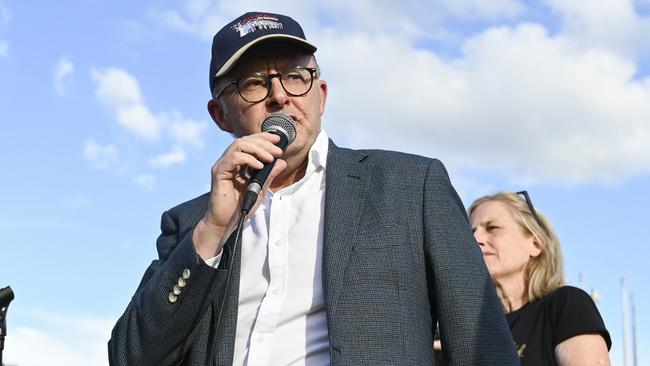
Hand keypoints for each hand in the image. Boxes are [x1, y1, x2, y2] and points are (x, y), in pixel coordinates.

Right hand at [193, 132, 286, 259]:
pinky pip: (233, 158)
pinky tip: (259, 166)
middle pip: (245, 140)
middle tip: (277, 151)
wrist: (227, 222)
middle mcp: (229, 161)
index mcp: (238, 163)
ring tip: (270, 158)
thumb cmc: (240, 207)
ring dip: (257, 149)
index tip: (278, 140)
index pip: (250, 143)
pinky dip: (248, 159)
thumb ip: (269, 174)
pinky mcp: (219, 172)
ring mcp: (223, 165)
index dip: (264, 138)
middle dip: (263, 143)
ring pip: (239, 145)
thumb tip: (281, 162)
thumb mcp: (260, 188)